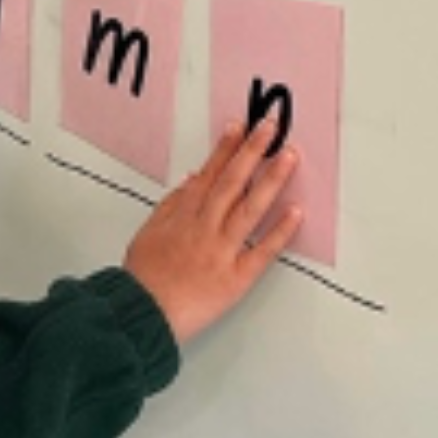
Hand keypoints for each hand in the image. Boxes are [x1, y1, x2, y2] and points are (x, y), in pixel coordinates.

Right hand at [124, 120, 301, 344]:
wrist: (142, 311)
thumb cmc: (144, 275)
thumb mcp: (150, 231)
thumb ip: (173, 204)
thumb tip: (194, 179)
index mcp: (183, 215)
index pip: (209, 173)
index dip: (225, 148)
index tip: (240, 127)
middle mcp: (204, 227)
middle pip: (231, 182)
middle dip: (252, 151)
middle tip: (269, 128)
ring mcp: (221, 251)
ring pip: (249, 208)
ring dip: (270, 180)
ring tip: (288, 157)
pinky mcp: (235, 278)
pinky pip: (261, 252)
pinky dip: (279, 232)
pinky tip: (295, 212)